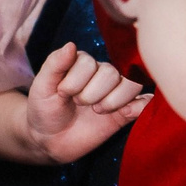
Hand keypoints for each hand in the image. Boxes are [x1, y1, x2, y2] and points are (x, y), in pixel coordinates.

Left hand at [25, 42, 148, 162]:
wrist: (50, 140)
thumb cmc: (44, 109)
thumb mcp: (42, 86)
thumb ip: (55, 64)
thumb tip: (71, 45)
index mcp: (83, 63)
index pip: (90, 63)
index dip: (76, 81)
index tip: (62, 94)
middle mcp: (102, 74)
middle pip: (111, 73)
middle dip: (92, 93)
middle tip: (80, 104)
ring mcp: (115, 93)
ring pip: (131, 84)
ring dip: (114, 100)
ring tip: (98, 111)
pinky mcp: (125, 112)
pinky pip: (143, 103)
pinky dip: (140, 106)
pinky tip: (125, 113)